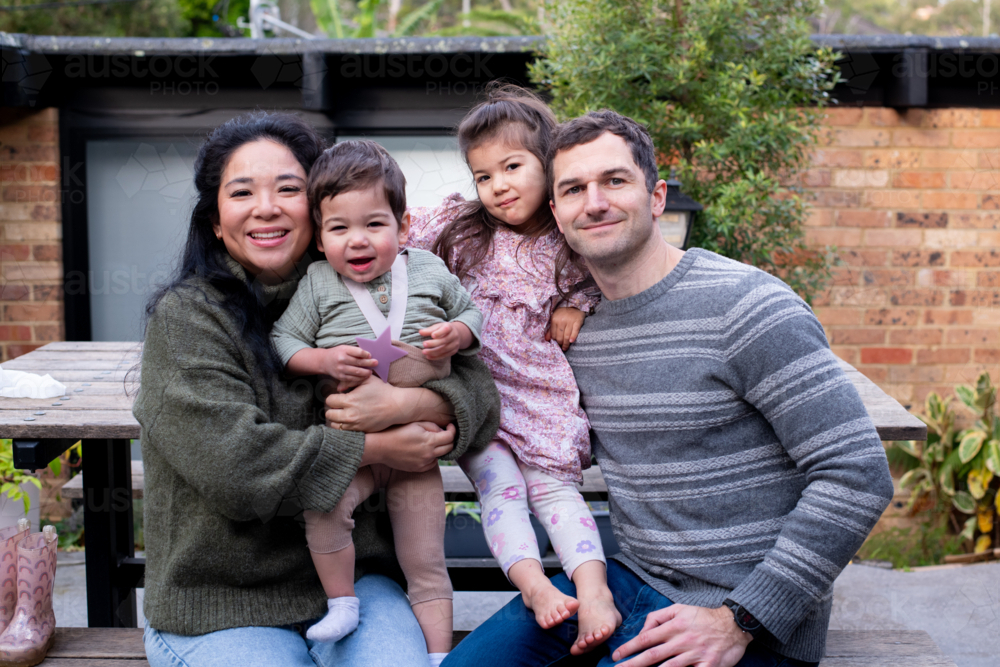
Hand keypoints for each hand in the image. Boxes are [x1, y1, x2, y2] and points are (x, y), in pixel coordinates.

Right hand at [322, 345, 376, 385]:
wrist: (324, 361)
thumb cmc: (338, 353)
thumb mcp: (345, 348)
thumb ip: (355, 351)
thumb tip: (369, 354)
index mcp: (344, 350)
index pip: (358, 352)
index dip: (365, 354)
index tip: (370, 355)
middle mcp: (342, 360)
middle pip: (358, 362)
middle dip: (369, 363)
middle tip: (376, 363)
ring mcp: (341, 369)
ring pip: (357, 372)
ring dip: (366, 372)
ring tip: (370, 371)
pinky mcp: (341, 377)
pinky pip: (353, 379)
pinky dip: (360, 378)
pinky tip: (364, 376)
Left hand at [326, 375, 403, 432]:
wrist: (396, 406)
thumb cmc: (382, 390)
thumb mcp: (367, 379)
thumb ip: (350, 380)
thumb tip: (338, 388)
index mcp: (350, 400)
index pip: (329, 401)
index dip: (333, 398)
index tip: (339, 397)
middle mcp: (350, 414)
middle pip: (329, 414)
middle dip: (333, 409)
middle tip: (339, 407)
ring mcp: (355, 424)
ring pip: (334, 425)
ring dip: (337, 419)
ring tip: (343, 414)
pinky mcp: (361, 431)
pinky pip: (344, 432)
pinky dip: (344, 427)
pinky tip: (349, 421)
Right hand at [362, 421, 454, 471]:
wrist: (380, 447)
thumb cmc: (396, 431)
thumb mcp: (415, 423)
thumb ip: (432, 426)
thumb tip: (442, 430)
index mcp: (429, 441)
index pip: (450, 437)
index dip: (453, 430)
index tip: (450, 426)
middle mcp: (428, 454)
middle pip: (449, 448)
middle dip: (449, 440)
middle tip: (444, 433)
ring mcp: (423, 463)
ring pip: (441, 456)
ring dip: (440, 449)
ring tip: (431, 441)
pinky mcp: (418, 469)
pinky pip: (431, 464)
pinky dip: (431, 457)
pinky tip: (424, 450)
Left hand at [419, 322, 471, 360]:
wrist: (456, 334)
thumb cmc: (443, 329)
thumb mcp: (437, 326)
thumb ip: (429, 330)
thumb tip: (420, 332)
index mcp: (450, 327)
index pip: (446, 329)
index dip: (439, 333)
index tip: (432, 335)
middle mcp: (454, 335)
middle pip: (444, 340)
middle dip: (433, 343)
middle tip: (424, 344)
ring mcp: (455, 344)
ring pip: (444, 349)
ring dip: (433, 352)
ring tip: (424, 352)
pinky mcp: (453, 351)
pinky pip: (445, 355)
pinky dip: (436, 357)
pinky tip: (428, 356)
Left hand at [545, 307, 585, 350]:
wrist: (575, 306)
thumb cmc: (563, 314)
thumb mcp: (555, 319)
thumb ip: (551, 329)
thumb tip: (547, 339)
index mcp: (554, 319)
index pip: (553, 334)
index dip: (555, 340)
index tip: (556, 344)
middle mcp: (562, 320)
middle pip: (560, 336)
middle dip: (560, 343)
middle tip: (561, 347)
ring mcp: (570, 321)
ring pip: (567, 335)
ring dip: (566, 343)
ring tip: (565, 348)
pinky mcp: (577, 322)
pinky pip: (575, 331)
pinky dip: (573, 337)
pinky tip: (571, 341)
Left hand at [612, 604, 750, 666]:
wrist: (734, 624)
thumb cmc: (703, 617)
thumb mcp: (679, 609)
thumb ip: (658, 618)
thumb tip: (643, 631)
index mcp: (674, 626)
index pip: (646, 638)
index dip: (629, 648)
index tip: (616, 655)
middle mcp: (683, 641)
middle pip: (652, 655)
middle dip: (632, 664)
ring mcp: (696, 655)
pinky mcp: (709, 666)